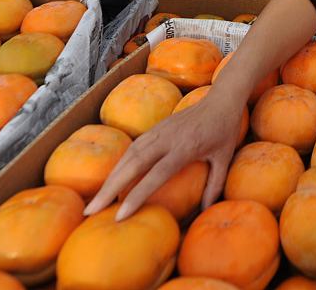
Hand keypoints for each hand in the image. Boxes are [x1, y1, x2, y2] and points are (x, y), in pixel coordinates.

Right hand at [86, 87, 242, 219]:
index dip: (137, 195)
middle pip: (132, 164)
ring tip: (95, 200)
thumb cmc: (224, 130)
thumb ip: (215, 185)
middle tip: (91, 210)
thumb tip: (206, 211)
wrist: (221, 99)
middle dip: (110, 188)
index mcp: (185, 147)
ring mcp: (158, 131)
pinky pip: (132, 147)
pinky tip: (110, 180)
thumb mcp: (224, 158)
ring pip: (127, 154)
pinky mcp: (154, 128)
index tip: (120, 215)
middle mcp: (167, 138)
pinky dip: (118, 164)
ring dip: (109, 177)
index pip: (156, 174)